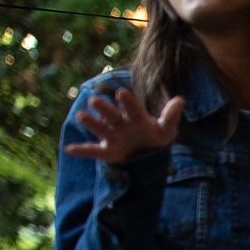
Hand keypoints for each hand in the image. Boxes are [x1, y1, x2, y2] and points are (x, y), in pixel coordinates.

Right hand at [62, 86, 183, 162]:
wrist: (149, 155)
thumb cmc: (156, 138)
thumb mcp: (167, 130)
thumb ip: (171, 116)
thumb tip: (180, 100)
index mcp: (136, 118)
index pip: (132, 109)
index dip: (128, 103)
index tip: (122, 94)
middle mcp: (122, 125)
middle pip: (112, 115)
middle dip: (104, 109)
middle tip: (94, 100)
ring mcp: (113, 138)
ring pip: (101, 129)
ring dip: (91, 123)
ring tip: (81, 115)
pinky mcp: (107, 151)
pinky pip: (93, 151)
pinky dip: (81, 151)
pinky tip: (69, 149)